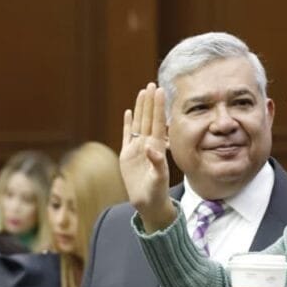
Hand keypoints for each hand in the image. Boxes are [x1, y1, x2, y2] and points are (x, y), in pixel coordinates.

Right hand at [120, 83, 173, 230]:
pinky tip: (129, 112)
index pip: (158, 122)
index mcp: (156, 147)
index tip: (160, 91)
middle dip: (150, 102)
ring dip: (140, 108)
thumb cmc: (156, 192)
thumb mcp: (158, 178)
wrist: (148, 203)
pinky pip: (127, 135)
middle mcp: (147, 144)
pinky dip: (128, 123)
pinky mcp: (127, 155)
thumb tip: (150, 147)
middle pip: (148, 118)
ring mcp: (137, 148)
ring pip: (138, 123)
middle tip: (152, 84)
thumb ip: (157, 163)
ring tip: (142, 92)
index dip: (158, 107)